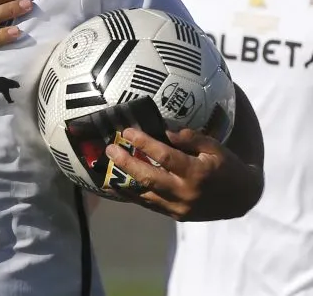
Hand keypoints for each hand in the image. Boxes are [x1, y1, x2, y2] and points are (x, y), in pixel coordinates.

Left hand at [106, 127, 262, 220]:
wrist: (242, 199)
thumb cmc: (227, 167)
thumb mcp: (214, 148)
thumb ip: (189, 139)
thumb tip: (162, 131)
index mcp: (196, 172)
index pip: (164, 156)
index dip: (144, 142)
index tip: (127, 131)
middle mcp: (185, 192)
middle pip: (149, 177)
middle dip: (126, 162)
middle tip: (109, 149)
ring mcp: (179, 207)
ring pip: (144, 195)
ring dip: (123, 181)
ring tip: (105, 168)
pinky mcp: (175, 216)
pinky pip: (149, 205)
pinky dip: (132, 195)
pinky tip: (116, 186)